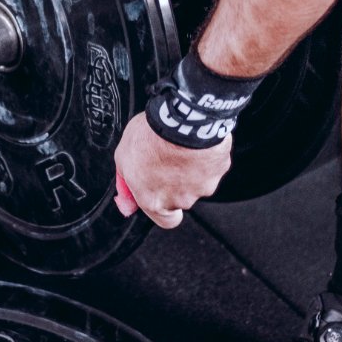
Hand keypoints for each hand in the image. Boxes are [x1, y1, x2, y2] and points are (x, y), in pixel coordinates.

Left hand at [113, 112, 231, 228]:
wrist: (180, 120)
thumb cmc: (152, 137)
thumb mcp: (123, 158)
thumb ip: (125, 184)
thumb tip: (125, 201)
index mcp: (154, 201)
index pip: (166, 220)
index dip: (164, 208)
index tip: (160, 194)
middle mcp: (180, 199)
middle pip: (181, 197)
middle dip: (175, 181)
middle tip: (165, 158)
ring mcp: (202, 186)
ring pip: (197, 181)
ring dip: (191, 168)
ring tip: (179, 146)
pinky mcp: (219, 169)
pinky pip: (211, 165)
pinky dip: (205, 156)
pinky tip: (194, 142)